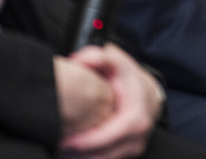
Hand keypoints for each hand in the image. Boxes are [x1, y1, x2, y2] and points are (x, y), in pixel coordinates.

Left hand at [57, 44, 163, 158]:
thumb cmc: (130, 79)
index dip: (88, 141)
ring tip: (62, 151)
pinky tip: (73, 152)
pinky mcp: (128, 152)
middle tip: (57, 148)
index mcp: (136, 117)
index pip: (110, 136)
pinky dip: (89, 157)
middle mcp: (138, 136)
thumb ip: (97, 57)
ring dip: (83, 158)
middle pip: (105, 154)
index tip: (67, 141)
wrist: (148, 93)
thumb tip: (78, 60)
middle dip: (80, 154)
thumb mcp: (116, 62)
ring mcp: (135, 147)